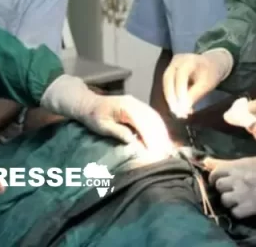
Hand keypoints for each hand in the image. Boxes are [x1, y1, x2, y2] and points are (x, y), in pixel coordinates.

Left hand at [41, 75, 171, 155]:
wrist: (89, 104)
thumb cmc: (93, 117)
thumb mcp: (102, 126)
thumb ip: (118, 132)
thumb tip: (133, 140)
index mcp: (126, 107)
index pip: (143, 123)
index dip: (150, 138)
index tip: (154, 152)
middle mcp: (135, 103)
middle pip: (152, 120)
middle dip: (160, 137)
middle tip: (164, 153)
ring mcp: (138, 103)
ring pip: (155, 118)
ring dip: (162, 133)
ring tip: (166, 148)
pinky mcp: (139, 107)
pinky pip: (152, 117)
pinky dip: (159, 128)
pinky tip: (162, 139)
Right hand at [162, 49, 233, 117]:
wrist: (212, 64)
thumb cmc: (211, 74)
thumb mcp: (207, 85)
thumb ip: (195, 95)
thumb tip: (183, 109)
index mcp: (190, 60)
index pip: (181, 75)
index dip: (180, 91)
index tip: (182, 106)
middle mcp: (177, 60)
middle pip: (168, 79)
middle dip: (171, 97)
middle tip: (176, 112)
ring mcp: (172, 64)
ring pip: (166, 83)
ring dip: (170, 99)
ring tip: (178, 112)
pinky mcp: (170, 71)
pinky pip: (167, 84)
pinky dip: (172, 96)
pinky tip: (178, 107)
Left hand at [205, 147, 255, 217]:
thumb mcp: (246, 160)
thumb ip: (225, 163)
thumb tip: (205, 161)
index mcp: (237, 166)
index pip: (215, 172)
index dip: (214, 177)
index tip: (218, 180)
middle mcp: (238, 179)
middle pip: (218, 186)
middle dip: (223, 188)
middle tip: (231, 189)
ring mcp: (244, 194)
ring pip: (224, 200)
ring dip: (229, 200)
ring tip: (237, 198)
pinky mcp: (251, 207)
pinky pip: (235, 213)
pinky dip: (237, 211)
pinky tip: (243, 206)